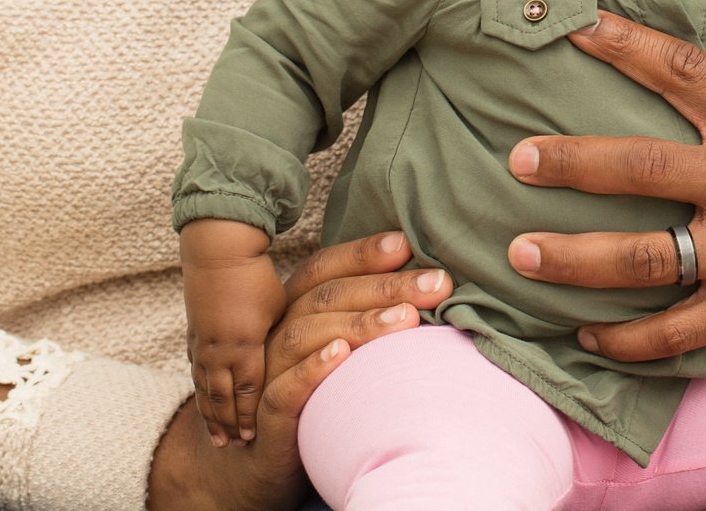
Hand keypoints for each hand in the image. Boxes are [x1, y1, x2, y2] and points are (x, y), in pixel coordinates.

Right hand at [150, 230, 452, 510]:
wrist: (269, 460)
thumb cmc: (323, 396)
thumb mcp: (349, 353)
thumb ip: (376, 317)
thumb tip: (437, 286)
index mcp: (297, 308)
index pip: (327, 268)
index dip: (364, 253)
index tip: (408, 244)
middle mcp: (279, 331)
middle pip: (328, 297)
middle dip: (385, 286)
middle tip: (436, 283)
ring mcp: (270, 370)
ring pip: (306, 334)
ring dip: (359, 323)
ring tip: (406, 318)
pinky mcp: (268, 414)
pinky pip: (285, 387)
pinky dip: (313, 368)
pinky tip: (343, 355)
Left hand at [504, 15, 705, 360]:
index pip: (682, 72)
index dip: (626, 45)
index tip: (576, 27)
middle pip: (639, 166)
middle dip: (570, 161)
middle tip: (516, 156)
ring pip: (641, 258)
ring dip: (574, 258)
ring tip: (521, 252)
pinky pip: (675, 332)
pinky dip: (626, 339)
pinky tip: (587, 334)